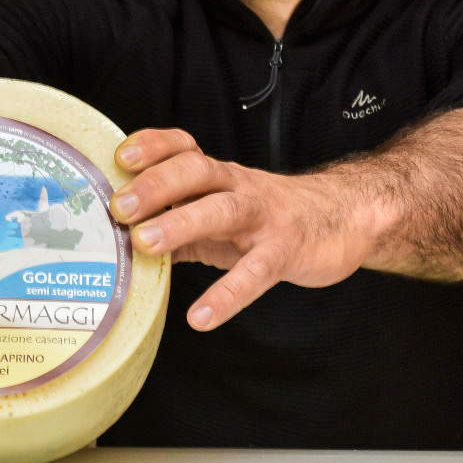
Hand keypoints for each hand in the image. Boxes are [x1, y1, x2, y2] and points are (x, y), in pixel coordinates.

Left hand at [111, 129, 372, 331]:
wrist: (345, 217)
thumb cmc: (267, 217)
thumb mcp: (219, 211)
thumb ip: (175, 220)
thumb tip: (120, 240)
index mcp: (217, 175)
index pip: (183, 147)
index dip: (152, 146)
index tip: (118, 158)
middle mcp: (237, 187)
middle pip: (196, 170)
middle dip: (155, 184)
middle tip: (119, 206)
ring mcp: (263, 217)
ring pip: (222, 210)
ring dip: (181, 223)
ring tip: (145, 244)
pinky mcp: (286, 251)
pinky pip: (256, 272)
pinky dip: (227, 294)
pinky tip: (201, 316)